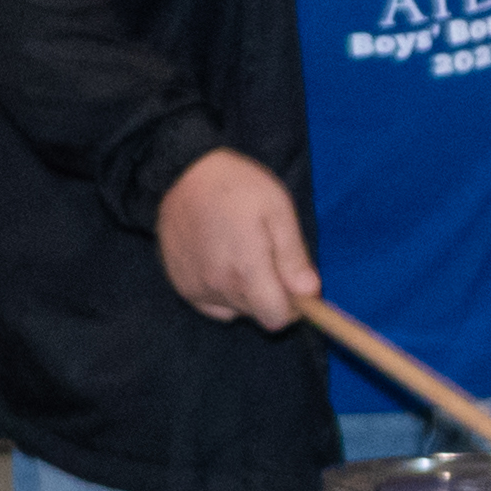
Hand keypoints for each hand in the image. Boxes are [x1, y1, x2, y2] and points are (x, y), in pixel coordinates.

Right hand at [156, 148, 318, 329]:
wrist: (184, 172)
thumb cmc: (237, 186)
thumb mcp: (278, 210)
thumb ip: (294, 256)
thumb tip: (309, 293)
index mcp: (246, 270)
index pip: (276, 318)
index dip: (294, 307)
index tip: (295, 284)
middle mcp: (218, 286)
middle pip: (257, 315)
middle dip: (271, 296)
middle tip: (270, 260)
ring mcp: (196, 288)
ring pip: (235, 310)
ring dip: (247, 294)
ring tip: (242, 256)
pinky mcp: (181, 285)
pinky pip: (212, 306)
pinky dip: (223, 294)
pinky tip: (222, 265)